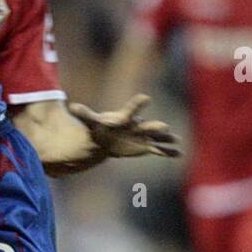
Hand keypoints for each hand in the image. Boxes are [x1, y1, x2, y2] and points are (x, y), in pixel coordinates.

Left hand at [65, 94, 180, 158]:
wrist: (106, 137)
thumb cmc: (99, 128)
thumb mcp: (91, 122)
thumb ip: (84, 114)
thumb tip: (72, 107)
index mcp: (124, 118)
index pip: (131, 111)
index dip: (137, 105)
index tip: (145, 98)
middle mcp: (137, 126)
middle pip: (147, 126)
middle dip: (154, 127)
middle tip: (164, 127)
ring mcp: (143, 136)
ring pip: (156, 138)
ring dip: (166, 140)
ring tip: (177, 140)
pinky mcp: (145, 147)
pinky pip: (159, 150)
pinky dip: (168, 152)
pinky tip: (180, 153)